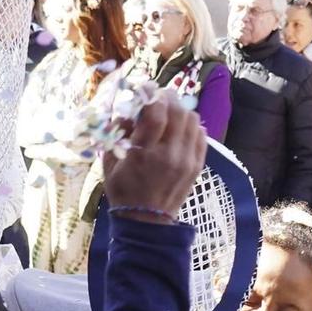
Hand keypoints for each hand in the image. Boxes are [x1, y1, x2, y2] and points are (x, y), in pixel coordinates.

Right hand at [102, 96, 204, 219]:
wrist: (147, 223)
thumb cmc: (124, 192)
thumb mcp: (110, 163)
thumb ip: (118, 134)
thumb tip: (128, 111)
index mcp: (144, 154)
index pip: (155, 112)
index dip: (152, 93)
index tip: (146, 87)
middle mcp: (169, 154)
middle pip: (177, 111)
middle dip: (167, 97)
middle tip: (158, 97)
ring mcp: (187, 160)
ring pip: (192, 120)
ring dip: (180, 110)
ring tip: (169, 112)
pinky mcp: (197, 165)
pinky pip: (201, 135)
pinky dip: (191, 125)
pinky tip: (180, 128)